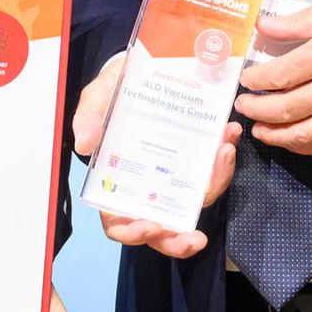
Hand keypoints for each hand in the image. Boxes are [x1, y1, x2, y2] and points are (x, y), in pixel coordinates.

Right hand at [70, 52, 240, 258]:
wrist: (141, 70)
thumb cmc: (114, 92)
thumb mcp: (98, 98)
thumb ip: (89, 117)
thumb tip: (84, 143)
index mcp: (115, 184)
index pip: (120, 223)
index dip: (134, 232)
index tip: (152, 225)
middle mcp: (146, 189)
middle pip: (162, 230)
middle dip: (179, 241)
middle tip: (196, 238)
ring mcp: (174, 178)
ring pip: (194, 202)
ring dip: (213, 184)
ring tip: (223, 152)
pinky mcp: (196, 162)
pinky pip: (211, 174)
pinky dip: (222, 162)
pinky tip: (227, 137)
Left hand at [235, 0, 311, 155]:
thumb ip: (300, 21)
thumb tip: (262, 28)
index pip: (284, 74)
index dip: (258, 81)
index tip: (246, 80)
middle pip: (290, 108)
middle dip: (259, 110)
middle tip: (243, 105)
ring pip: (308, 134)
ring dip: (277, 135)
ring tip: (260, 129)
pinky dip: (307, 147)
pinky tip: (292, 140)